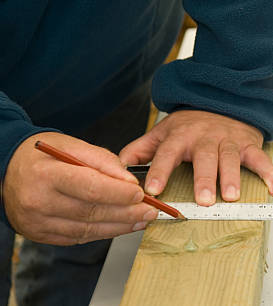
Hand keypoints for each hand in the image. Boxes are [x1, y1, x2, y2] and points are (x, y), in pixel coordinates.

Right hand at [4, 132, 158, 245]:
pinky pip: (79, 237)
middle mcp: (38, 202)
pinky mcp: (40, 234)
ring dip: (119, 226)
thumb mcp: (72, 145)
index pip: (89, 188)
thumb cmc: (44, 154)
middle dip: (126, 213)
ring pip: (88, 229)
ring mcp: (37, 222)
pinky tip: (120, 225)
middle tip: (149, 210)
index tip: (140, 194)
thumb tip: (130, 181)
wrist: (10, 168)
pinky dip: (103, 231)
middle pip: (91, 212)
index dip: (118, 193)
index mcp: (46, 175)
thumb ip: (103, 161)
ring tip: (141, 220)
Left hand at [119, 110, 272, 205]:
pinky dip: (269, 173)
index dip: (160, 170)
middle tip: (204, 200)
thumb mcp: (163, 130)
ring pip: (231, 158)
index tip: (153, 189)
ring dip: (232, 177)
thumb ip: (142, 148)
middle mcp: (205, 138)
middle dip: (204, 179)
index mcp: (180, 136)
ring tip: (232, 196)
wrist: (223, 99)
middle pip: (204, 158)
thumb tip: (119, 166)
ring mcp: (228, 140)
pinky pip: (260, 158)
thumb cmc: (191, 123)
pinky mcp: (248, 143)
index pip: (167, 153)